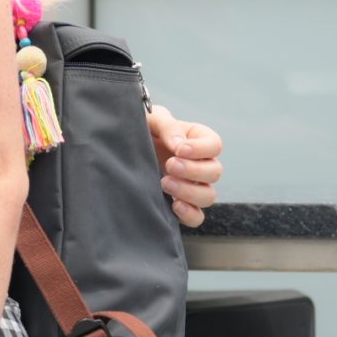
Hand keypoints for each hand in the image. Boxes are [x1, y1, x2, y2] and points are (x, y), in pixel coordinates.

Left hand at [148, 106, 223, 228]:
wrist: (121, 151)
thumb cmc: (142, 131)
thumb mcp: (152, 120)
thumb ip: (168, 126)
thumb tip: (179, 144)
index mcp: (196, 140)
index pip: (215, 145)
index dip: (201, 149)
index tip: (179, 150)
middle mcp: (199, 164)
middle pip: (215, 172)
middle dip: (193, 170)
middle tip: (170, 165)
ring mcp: (192, 186)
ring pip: (208, 196)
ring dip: (189, 191)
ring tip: (164, 183)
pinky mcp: (181, 205)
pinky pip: (197, 217)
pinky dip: (189, 214)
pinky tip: (174, 205)